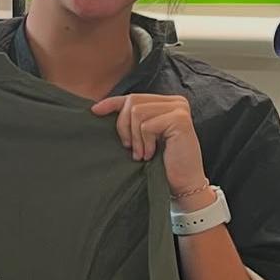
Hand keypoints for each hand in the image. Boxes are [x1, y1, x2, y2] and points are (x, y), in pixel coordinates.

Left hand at [90, 93, 208, 200]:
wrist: (183, 183)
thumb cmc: (162, 163)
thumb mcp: (143, 138)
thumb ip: (132, 121)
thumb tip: (99, 108)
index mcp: (167, 103)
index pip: (134, 97)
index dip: (112, 103)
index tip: (95, 111)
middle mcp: (176, 101)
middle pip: (133, 102)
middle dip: (123, 126)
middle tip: (129, 147)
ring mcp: (179, 109)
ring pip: (137, 112)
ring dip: (135, 138)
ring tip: (141, 154)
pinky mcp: (179, 120)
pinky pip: (147, 126)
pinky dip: (144, 143)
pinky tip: (151, 155)